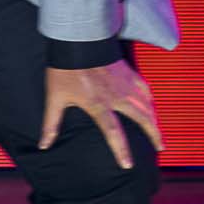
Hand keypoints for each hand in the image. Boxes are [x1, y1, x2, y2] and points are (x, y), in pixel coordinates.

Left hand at [39, 59, 161, 168]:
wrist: (78, 38)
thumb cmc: (64, 69)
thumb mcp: (55, 98)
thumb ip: (51, 123)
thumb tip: (43, 145)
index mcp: (99, 105)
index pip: (113, 133)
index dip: (121, 150)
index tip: (128, 165)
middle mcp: (117, 96)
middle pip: (142, 119)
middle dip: (154, 134)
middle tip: (161, 147)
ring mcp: (125, 83)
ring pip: (147, 104)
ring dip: (155, 118)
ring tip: (159, 131)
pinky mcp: (128, 72)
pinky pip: (144, 88)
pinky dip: (150, 99)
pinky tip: (151, 103)